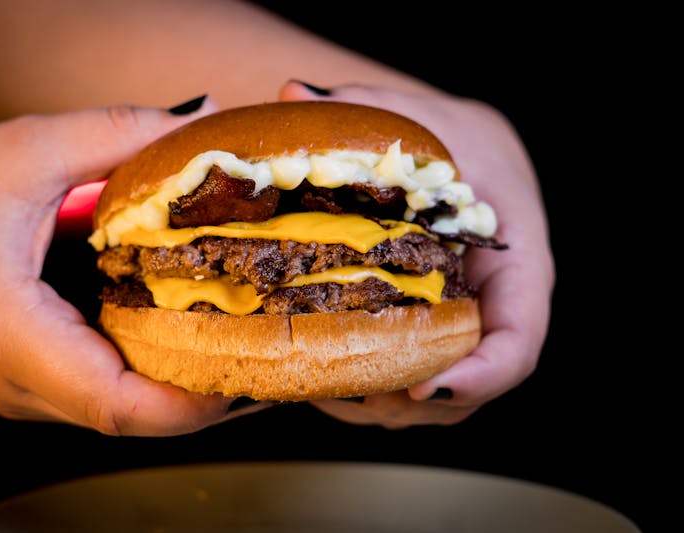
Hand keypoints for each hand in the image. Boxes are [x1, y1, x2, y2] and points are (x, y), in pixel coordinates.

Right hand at [0, 99, 265, 435]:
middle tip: (261, 342)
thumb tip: (193, 132)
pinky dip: (148, 372)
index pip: (119, 405)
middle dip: (204, 388)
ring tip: (234, 336)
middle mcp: (16, 383)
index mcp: (11, 336)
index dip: (194, 400)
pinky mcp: (25, 381)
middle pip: (132, 415)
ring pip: (120, 411)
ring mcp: (19, 390)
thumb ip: (115, 137)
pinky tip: (181, 334)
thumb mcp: (25, 151)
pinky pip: (101, 393)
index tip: (248, 365)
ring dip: (179, 383)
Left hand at [279, 81, 554, 426]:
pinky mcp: (438, 332)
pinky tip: (323, 378)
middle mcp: (497, 306)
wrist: (468, 155)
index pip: (519, 337)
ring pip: (442, 395)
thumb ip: (362, 108)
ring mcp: (468, 325)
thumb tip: (291, 94)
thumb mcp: (420, 117)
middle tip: (342, 396)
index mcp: (516, 260)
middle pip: (473, 384)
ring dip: (385, 405)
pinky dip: (376, 392)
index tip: (426, 385)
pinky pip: (417, 379)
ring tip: (321, 393)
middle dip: (410, 401)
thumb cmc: (455, 138)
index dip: (481, 373)